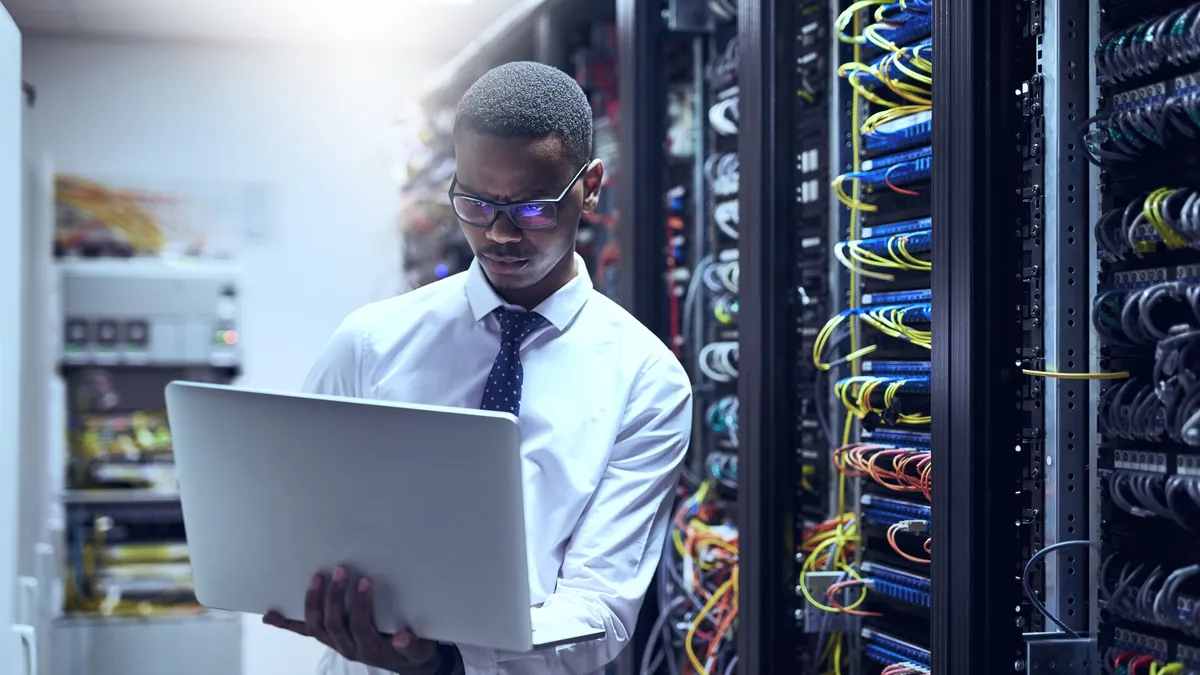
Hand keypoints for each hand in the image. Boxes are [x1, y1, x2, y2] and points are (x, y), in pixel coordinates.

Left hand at [263, 565, 455, 674]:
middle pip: (334, 624)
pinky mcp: (330, 639)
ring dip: (313, 603)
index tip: (366, 581)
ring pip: (316, 627)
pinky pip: (305, 633)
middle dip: (336, 597)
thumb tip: (403, 637)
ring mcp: (336, 644)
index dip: (361, 604)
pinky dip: (287, 625)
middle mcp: (348, 648)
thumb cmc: (412, 651)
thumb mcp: (420, 651)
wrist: (406, 663)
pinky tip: (270, 617)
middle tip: (341, 569)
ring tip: (316, 578)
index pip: (360, 625)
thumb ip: (413, 646)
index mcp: (370, 649)